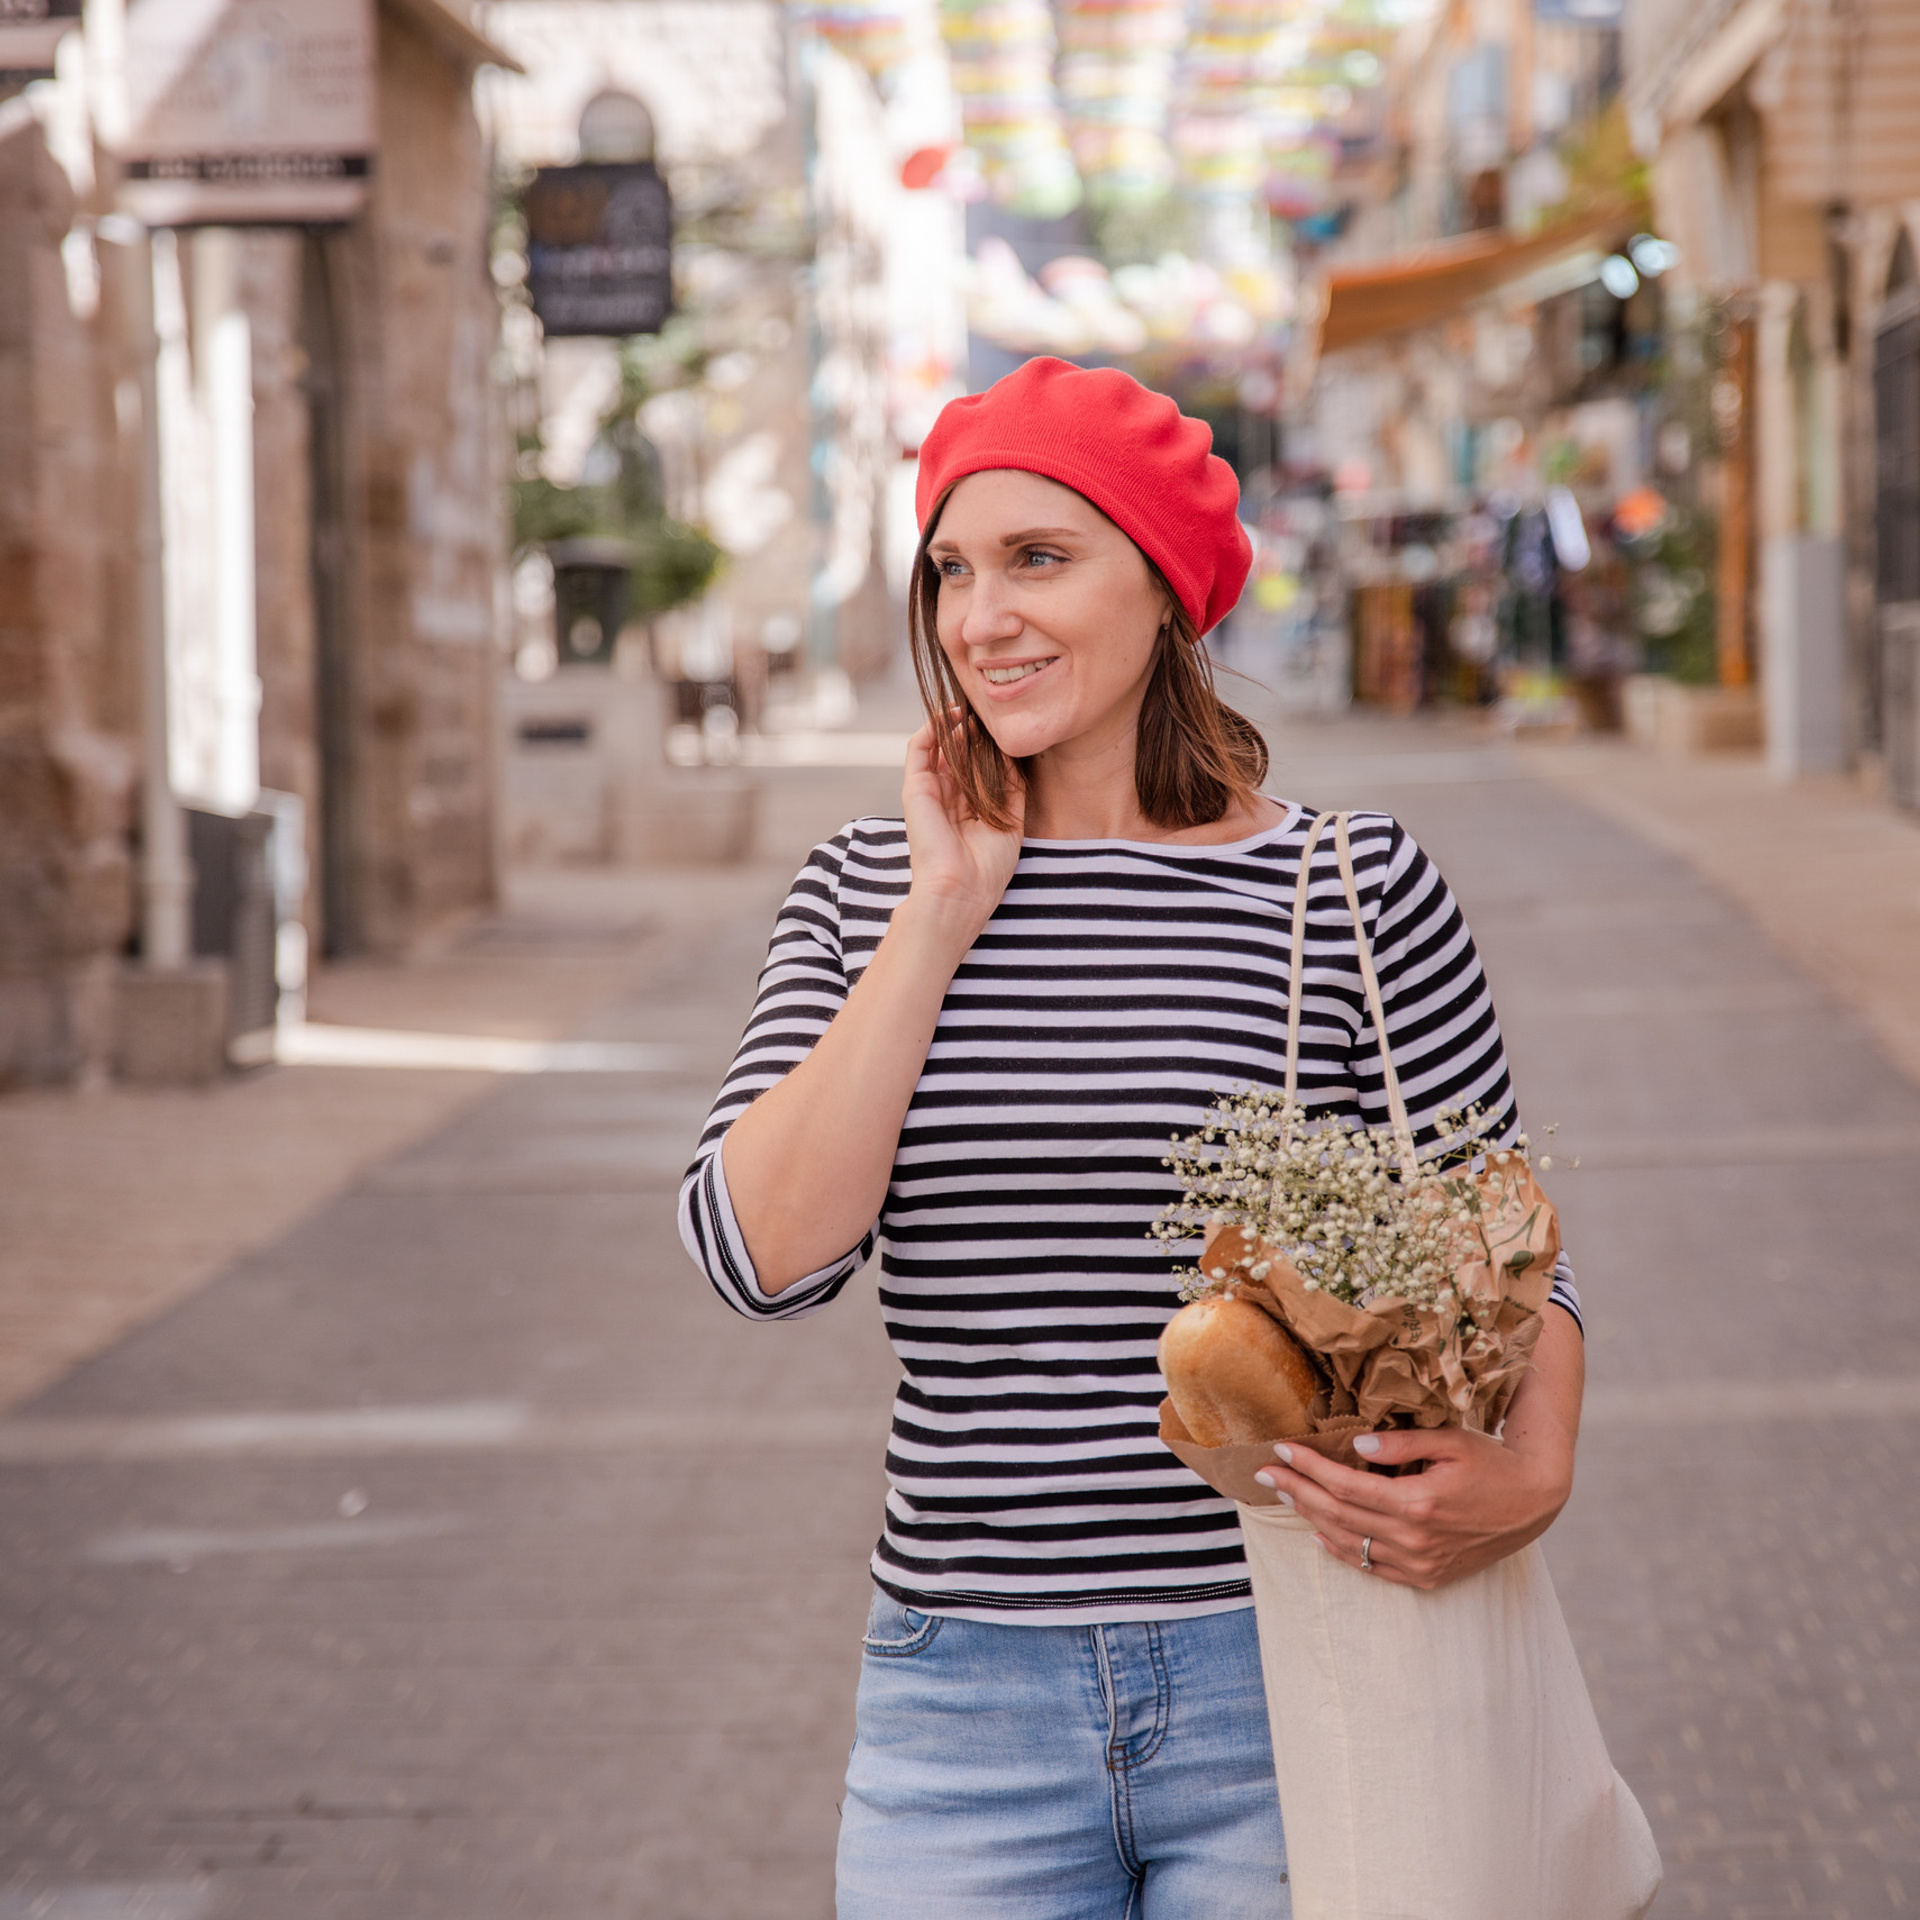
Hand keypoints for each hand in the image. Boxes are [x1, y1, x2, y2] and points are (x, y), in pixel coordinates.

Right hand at [899, 713, 1022, 944]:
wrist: (961, 890)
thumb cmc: (988, 867)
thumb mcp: (1011, 820)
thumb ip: (1011, 786)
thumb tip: (1010, 752)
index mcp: (970, 808)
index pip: (978, 767)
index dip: (989, 745)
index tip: (1005, 726)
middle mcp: (948, 798)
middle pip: (960, 754)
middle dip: (974, 730)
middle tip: (990, 709)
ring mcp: (930, 792)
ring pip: (940, 747)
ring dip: (954, 724)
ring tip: (973, 705)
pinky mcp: (914, 789)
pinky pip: (919, 749)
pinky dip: (932, 728)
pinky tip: (951, 714)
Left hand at [1253, 1424, 1572, 1591]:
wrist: (1533, 1502)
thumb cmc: (1490, 1462)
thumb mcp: (1449, 1441)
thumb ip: (1400, 1444)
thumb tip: (1354, 1444)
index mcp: (1418, 1504)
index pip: (1345, 1486)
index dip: (1308, 1467)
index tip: (1280, 1449)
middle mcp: (1415, 1541)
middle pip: (1337, 1515)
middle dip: (1296, 1491)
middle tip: (1263, 1472)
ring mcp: (1420, 1564)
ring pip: (1348, 1543)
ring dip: (1310, 1518)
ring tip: (1283, 1494)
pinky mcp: (1427, 1577)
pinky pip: (1371, 1567)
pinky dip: (1340, 1549)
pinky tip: (1319, 1531)